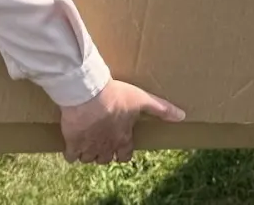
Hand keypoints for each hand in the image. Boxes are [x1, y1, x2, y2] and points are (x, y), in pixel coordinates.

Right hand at [60, 79, 184, 164]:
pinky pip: (70, 156)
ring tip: (86, 142)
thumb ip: (161, 109)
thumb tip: (182, 116)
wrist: (89, 94)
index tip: (118, 147)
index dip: (121, 153)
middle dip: (103, 153)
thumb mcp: (142, 100)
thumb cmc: (117, 96)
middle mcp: (106, 146)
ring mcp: (88, 146)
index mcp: (122, 138)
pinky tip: (71, 144)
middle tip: (100, 141)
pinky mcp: (72, 142)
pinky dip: (71, 153)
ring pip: (88, 159)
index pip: (124, 156)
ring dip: (87, 153)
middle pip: (104, 159)